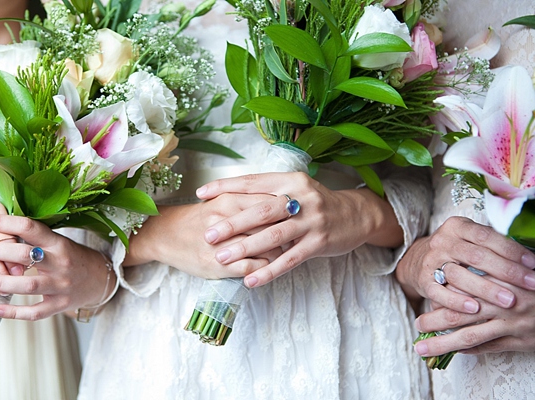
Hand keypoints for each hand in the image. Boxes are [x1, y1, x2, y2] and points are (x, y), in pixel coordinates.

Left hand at [0, 214, 113, 319]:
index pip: (29, 227)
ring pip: (27, 285)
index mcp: (59, 243)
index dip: (2, 222)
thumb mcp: (58, 242)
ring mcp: (61, 286)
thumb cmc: (74, 257)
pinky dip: (14, 312)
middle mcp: (60, 263)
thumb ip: (33, 238)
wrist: (101, 279)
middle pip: (24, 255)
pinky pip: (35, 311)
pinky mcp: (60, 305)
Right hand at [123, 192, 282, 278]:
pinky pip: (255, 266)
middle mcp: (228, 219)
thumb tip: (284, 201)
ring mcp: (224, 243)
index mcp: (230, 199)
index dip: (289, 209)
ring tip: (286, 251)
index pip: (271, 201)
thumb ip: (250, 199)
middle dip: (290, 229)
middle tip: (298, 233)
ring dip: (282, 251)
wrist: (166, 235)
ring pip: (267, 246)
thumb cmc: (199, 217)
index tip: (299, 214)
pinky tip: (270, 266)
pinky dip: (268, 268)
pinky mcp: (221, 264)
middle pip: (273, 223)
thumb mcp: (222, 200)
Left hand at [196, 172, 402, 286]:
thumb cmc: (316, 203)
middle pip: (261, 210)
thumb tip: (230, 197)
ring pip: (273, 236)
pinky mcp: (319, 242)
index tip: (201, 193)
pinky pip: (290, 259)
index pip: (252, 181)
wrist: (357, 215)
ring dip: (246, 248)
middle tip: (209, 234)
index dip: (226, 186)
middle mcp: (301, 197)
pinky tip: (251, 280)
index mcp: (290, 180)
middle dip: (232, 223)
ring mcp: (312, 221)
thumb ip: (269, 193)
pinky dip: (269, 270)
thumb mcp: (296, 189)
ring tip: (222, 258)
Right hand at [396, 216, 534, 313]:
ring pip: (459, 275)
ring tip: (509, 301)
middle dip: (507, 271)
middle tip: (530, 284)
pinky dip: (457, 302)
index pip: (487, 236)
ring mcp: (430, 261)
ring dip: (486, 289)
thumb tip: (529, 259)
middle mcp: (442, 241)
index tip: (533, 263)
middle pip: (476, 256)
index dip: (512, 250)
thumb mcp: (469, 240)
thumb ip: (492, 245)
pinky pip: (440, 293)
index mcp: (456, 226)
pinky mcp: (423, 281)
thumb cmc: (456, 252)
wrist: (418, 261)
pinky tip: (475, 309)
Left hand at [414, 275, 534, 355]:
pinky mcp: (520, 340)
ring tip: (422, 348)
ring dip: (443, 343)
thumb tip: (454, 267)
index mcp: (499, 279)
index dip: (439, 293)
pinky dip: (468, 350)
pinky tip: (454, 351)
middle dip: (433, 321)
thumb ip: (489, 266)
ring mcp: (511, 324)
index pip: (460, 286)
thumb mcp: (513, 265)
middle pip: (458, 314)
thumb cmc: (534, 277)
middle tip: (416, 325)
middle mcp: (502, 303)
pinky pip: (488, 347)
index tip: (424, 296)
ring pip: (469, 336)